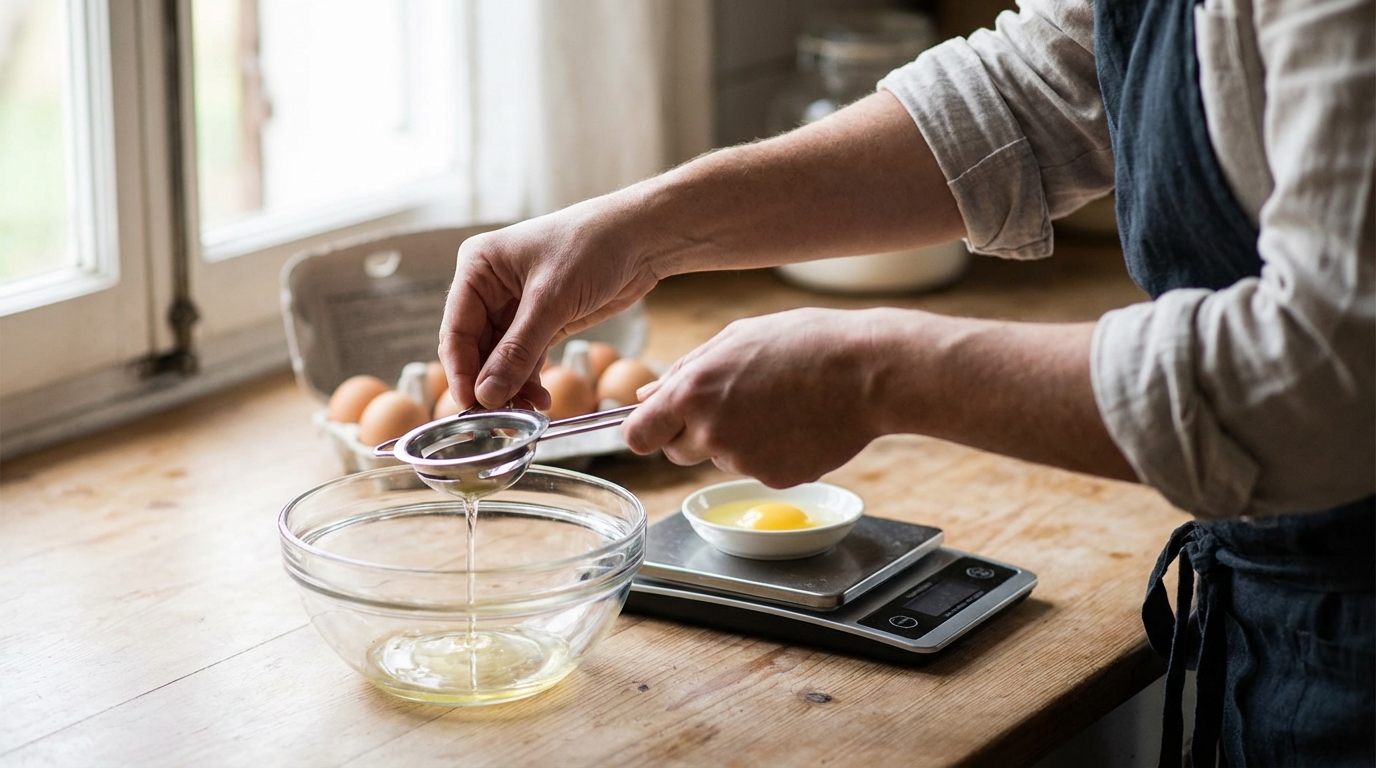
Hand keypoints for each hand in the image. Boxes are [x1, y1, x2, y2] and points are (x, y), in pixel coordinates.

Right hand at [438, 200, 660, 408]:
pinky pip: (525, 359)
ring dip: (512, 387)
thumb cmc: (592, 247)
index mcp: (478, 268)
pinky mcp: (542, 321)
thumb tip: (487, 395)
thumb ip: (518, 350)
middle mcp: (490, 287)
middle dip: (489, 384)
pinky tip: (542, 400)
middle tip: (500, 418)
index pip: (456, 329)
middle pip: (476, 349)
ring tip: (529, 412)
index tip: (470, 405)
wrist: (641, 238)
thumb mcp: (551, 300)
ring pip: (501, 359)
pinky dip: (531, 380)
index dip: (460, 371)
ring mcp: (515, 306)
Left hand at [623, 308, 884, 487]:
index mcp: (691, 392)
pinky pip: (758, 470)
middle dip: (693, 435)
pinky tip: (797, 424)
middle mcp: (711, 432)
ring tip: (778, 405)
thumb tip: (644, 398)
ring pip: (721, 459)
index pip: (637, 437)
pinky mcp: (774, 479)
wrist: (868, 371)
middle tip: (734, 405)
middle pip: (676, 453)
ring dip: (738, 441)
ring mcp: (743, 461)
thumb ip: (683, 372)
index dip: (647, 432)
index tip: (658, 427)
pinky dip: (771, 454)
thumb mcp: (735, 339)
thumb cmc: (803, 342)